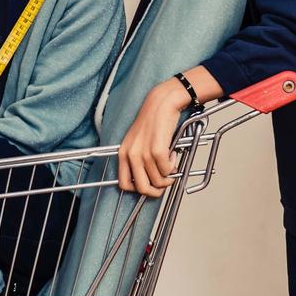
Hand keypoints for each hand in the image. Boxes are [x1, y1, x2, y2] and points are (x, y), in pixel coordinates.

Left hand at [117, 82, 183, 197]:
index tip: (149, 185)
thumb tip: (149, 181)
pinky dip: (173, 167)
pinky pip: (167, 171)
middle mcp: (131, 155)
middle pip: (142, 189)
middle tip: (164, 182)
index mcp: (123, 154)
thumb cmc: (152, 121)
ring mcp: (143, 154)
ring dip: (167, 176)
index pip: (124, 184)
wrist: (161, 104)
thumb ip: (138, 160)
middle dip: (156, 191)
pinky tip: (172, 155)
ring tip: (169, 162)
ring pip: (158, 181)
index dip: (138, 189)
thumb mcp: (137, 142)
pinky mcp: (157, 151)